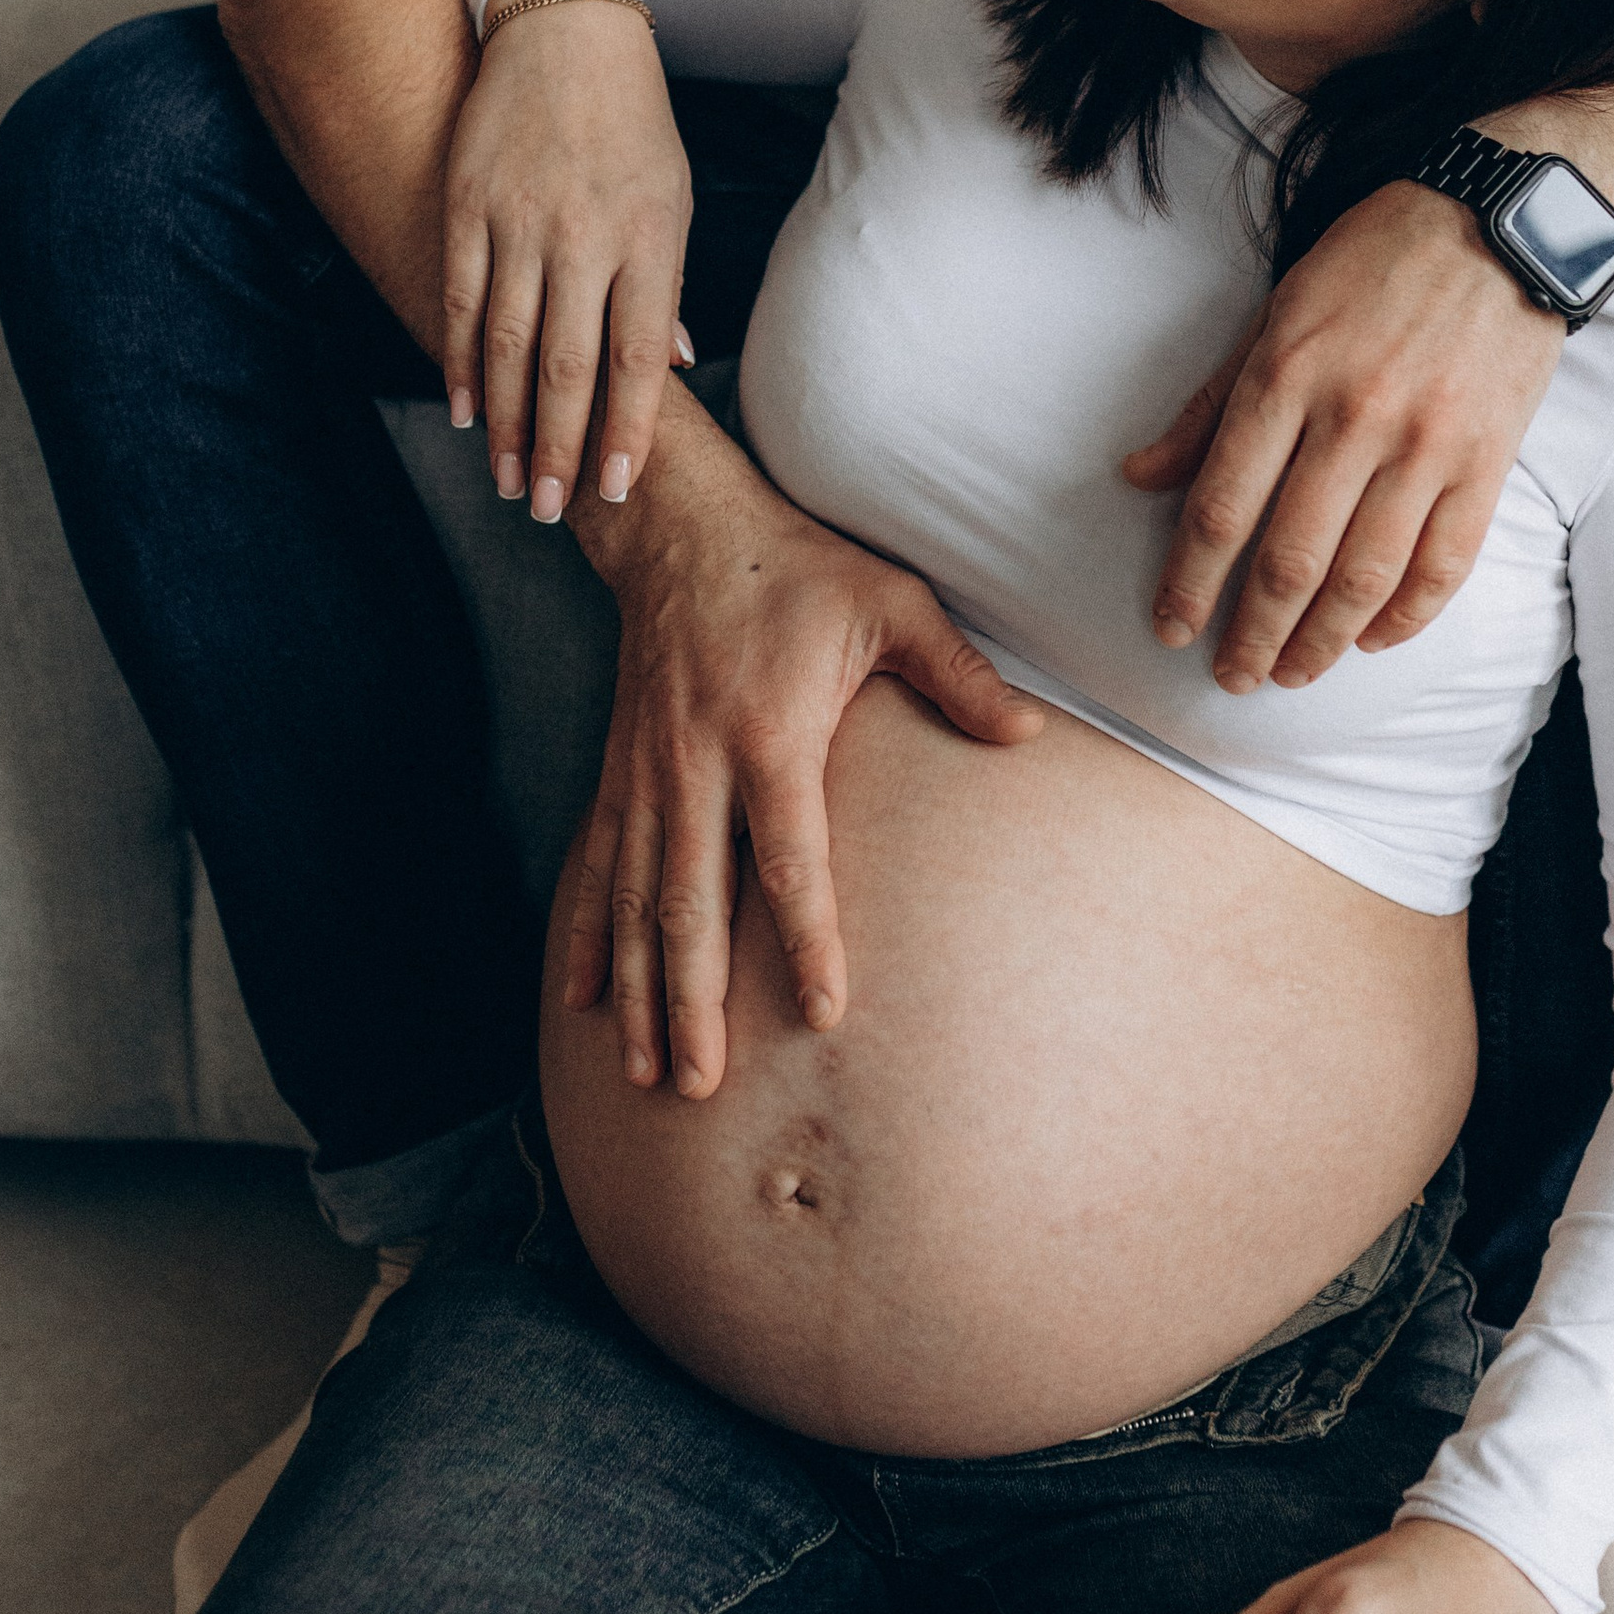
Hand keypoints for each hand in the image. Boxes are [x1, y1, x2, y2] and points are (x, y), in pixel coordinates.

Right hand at [440, 0, 694, 520]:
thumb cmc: (633, 125)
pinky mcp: (468, 203)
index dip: (625, 431)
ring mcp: (519, 220)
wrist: (566, 31)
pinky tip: (462, 408)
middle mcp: (582, 236)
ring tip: (506, 478)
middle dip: (556, 448)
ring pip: (504, 342)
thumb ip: (663, 285)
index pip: (635, 358)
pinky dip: (457, 359)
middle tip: (546, 508)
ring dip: (503, 422)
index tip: (617, 490)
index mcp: (646, 240)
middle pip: (565, 365)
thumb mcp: (671, 199)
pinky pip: (458, 296)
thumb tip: (670, 366)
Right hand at [559, 401, 1042, 1094]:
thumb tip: (1028, 732)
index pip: (790, 860)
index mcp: (769, 734)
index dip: (808, 941)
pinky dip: (589, 937)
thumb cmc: (799, 567)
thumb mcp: (891, 602)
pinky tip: (584, 1001)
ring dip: (639, 992)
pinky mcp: (620, 771)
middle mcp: (695, 764)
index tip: (824, 1012)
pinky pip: (598, 867)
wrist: (682, 527)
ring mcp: (648, 773)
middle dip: (694, 1000)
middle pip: (691, 905)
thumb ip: (958, 673)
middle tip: (701, 1086)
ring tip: (647, 1074)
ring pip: (636, 901)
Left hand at [1123, 183, 1564, 690]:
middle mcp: (1354, 417)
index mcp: (1287, 375)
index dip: (1190, 582)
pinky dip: (1406, 616)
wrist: (1504, 218)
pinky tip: (1372, 639)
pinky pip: (1444, 564)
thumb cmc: (1375, 258)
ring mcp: (1427, 444)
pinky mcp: (1488, 460)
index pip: (1223, 507)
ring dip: (1321, 642)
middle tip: (1231, 675)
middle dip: (1251, 634)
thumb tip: (1138, 477)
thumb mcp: (1275, 311)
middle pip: (1289, 559)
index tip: (1171, 628)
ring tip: (1292, 673)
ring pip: (1364, 576)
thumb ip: (1208, 404)